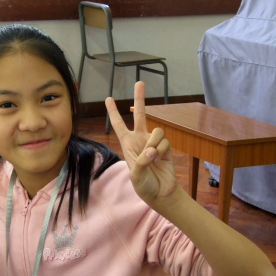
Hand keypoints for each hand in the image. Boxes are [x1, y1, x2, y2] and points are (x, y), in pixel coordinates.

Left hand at [105, 81, 178, 206]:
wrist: (161, 193)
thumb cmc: (144, 185)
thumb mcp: (136, 175)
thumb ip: (142, 161)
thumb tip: (152, 150)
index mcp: (128, 144)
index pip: (119, 125)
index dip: (113, 112)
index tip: (108, 98)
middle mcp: (141, 139)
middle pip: (140, 115)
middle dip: (140, 98)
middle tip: (139, 82)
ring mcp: (154, 142)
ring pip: (157, 130)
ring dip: (154, 144)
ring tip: (152, 158)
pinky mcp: (166, 147)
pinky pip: (164, 141)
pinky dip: (162, 151)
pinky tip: (160, 160)